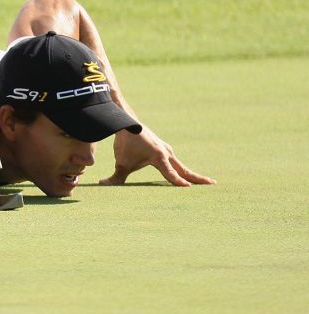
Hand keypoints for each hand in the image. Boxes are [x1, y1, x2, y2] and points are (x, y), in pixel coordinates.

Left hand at [99, 127, 214, 186]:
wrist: (127, 125)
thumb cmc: (125, 144)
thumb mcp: (121, 162)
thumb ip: (115, 177)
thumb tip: (101, 185)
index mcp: (158, 157)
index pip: (170, 173)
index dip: (177, 181)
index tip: (188, 188)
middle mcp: (167, 154)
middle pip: (184, 170)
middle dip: (197, 178)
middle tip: (213, 184)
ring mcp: (168, 151)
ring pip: (182, 166)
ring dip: (193, 175)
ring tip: (207, 183)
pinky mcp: (165, 150)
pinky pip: (176, 163)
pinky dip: (184, 170)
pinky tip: (188, 176)